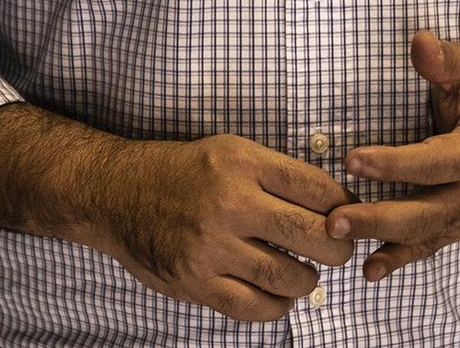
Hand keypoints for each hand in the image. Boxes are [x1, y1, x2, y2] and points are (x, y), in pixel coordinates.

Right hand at [82, 135, 354, 322]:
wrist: (114, 192)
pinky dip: (277, 304)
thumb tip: (336, 207)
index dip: (344, 206)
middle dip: (338, 248)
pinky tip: (275, 292)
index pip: (317, 189)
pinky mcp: (195, 281)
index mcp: (240, 163)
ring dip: (308, 280)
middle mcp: (227, 202)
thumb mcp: (228, 151)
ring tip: (301, 272)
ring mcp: (210, 246)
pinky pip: (255, 307)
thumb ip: (276, 175)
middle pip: (313, 236)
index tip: (345, 216)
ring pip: (290, 277)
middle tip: (335, 249)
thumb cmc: (179, 172)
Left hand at [326, 32, 459, 282]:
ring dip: (380, 240)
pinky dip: (399, 260)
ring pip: (423, 235)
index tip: (353, 159)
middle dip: (378, 218)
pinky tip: (369, 270)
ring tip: (338, 238)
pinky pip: (427, 247)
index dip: (394, 164)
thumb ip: (446, 59)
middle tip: (335, 219)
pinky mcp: (456, 227)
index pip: (434, 162)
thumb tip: (420, 42)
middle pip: (425, 212)